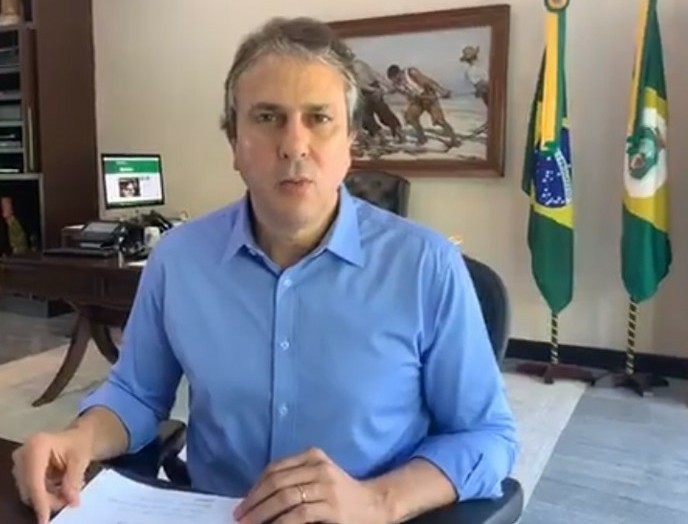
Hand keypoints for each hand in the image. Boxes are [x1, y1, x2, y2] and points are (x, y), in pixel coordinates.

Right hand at [11, 429, 92, 523]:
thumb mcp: (81, 459)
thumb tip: (70, 501)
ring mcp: (19, 463)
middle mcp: (22, 454)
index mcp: (37, 446)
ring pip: (30, 492)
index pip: (35, 480)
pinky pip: (31, 490)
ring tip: (70, 490)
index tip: (45, 519)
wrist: (75, 438)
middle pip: (31, 489)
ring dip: (49, 497)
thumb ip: (74, 480)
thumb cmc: (79, 444)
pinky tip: (60, 487)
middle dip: (50, 499)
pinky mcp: (21, 471)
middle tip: (70, 500)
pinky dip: (46, 493)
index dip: (41, 501)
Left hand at [234, 448, 385, 523]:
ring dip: (262, 513)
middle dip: (254, 501)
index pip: (275, 468)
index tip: (243, 503)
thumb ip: (294, 479)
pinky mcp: (332, 507)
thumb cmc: (340, 493)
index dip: (255, 487)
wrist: (373, 505)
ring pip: (285, 497)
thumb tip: (255, 498)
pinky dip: (281, 522)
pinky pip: (299, 514)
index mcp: (313, 456)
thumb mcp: (318, 477)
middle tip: (239, 516)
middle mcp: (319, 467)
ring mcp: (326, 486)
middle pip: (277, 482)